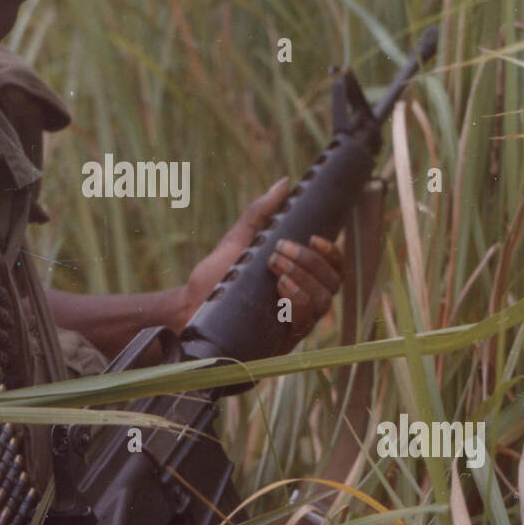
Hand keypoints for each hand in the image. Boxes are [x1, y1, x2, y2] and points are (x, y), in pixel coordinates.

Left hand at [180, 177, 342, 343]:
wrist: (189, 309)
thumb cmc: (215, 277)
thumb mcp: (238, 240)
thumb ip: (261, 213)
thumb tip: (284, 183)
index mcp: (299, 279)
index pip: (334, 268)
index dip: (333, 253)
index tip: (314, 237)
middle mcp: (303, 302)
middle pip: (334, 283)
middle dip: (310, 261)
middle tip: (279, 251)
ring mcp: (295, 323)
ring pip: (324, 302)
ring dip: (304, 278)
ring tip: (275, 266)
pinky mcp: (283, 340)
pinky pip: (306, 322)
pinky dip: (298, 300)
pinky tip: (280, 288)